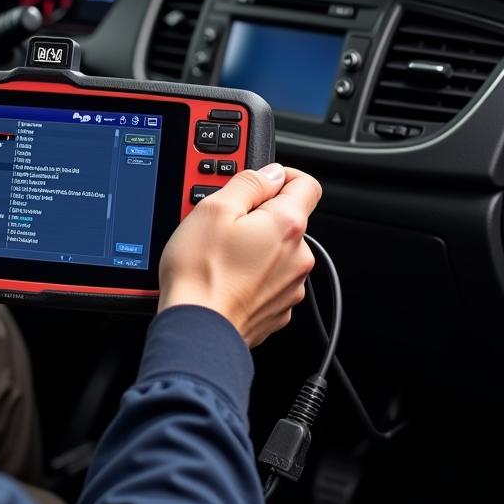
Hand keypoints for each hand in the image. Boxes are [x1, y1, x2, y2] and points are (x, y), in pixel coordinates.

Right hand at [158, 164, 321, 346]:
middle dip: (258, 216)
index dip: (281, 176)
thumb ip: (248, 183)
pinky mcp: (277, 310)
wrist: (197, 330)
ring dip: (254, 247)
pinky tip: (225, 277)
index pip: (306, 184)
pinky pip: (269, 280)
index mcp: (287, 226)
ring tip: (219, 254)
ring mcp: (291, 287)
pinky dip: (251, 275)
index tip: (260, 181)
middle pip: (287, 220)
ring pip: (277, 252)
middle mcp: (298, 257)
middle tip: (223, 223)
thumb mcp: (213, 209)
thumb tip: (269, 173)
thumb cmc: (201, 273)